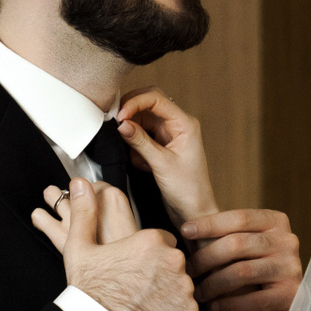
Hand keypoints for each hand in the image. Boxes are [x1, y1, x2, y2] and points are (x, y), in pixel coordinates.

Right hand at [31, 179, 197, 310]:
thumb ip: (85, 212)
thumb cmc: (89, 291)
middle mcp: (173, 261)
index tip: (134, 268)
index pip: (161, 241)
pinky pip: (187, 310)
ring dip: (167, 293)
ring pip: (181, 285)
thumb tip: (81, 183)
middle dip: (159, 273)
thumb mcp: (79, 247)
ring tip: (144, 304)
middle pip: (172, 262)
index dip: (147, 255)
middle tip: (137, 288)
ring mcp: (184, 289)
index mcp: (152, 240)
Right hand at [115, 88, 217, 225]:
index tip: (119, 116)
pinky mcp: (160, 146)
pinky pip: (141, 135)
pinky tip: (142, 163)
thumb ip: (140, 142)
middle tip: (117, 124)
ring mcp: (168, 135)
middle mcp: (177, 125)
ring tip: (136, 154)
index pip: (156, 98)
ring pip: (142, 119)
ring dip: (133, 133)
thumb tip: (122, 124)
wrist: (194, 212)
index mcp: (185, 123)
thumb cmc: (188, 190)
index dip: (135, 103)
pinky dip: (135, 146)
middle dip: (131, 112)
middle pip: (148, 103)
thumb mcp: (161, 164)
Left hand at [179, 208, 301, 310]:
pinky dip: (231, 304)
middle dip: (206, 257)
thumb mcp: (250, 242)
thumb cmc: (258, 264)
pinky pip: (254, 300)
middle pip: (237, 244)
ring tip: (198, 292)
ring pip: (242, 272)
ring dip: (213, 284)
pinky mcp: (291, 294)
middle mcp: (287, 241)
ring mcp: (290, 267)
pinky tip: (215, 307)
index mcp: (276, 222)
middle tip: (188, 270)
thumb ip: (229, 233)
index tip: (184, 231)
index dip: (210, 223)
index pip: (239, 217)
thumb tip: (187, 228)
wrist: (289, 297)